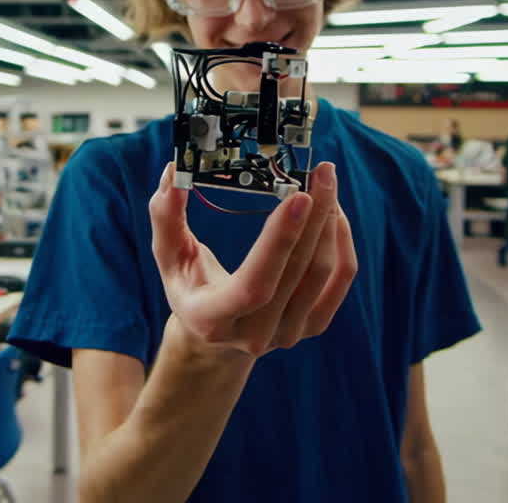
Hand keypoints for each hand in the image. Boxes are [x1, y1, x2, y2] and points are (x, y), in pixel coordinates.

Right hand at [148, 162, 356, 358]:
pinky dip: (341, 242)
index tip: (298, 196)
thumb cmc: (191, 288)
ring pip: (323, 273)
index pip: (255, 285)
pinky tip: (334, 213)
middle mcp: (254, 334)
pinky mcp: (313, 325)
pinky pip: (340, 280)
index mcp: (213, 318)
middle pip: (297, 273)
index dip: (279, 242)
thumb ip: (166, 217)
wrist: (216, 336)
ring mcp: (288, 333)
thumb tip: (172, 173)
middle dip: (314, 217)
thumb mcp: (170, 258)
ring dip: (329, 222)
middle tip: (321, 172)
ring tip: (325, 183)